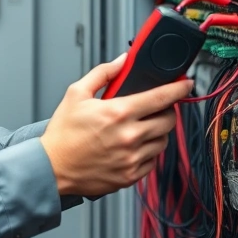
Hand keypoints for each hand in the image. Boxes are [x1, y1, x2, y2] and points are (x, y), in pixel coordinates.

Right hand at [39, 55, 192, 196]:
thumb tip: (123, 61)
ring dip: (158, 131)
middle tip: (156, 108)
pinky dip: (148, 151)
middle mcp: (129, 137)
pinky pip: (153, 161)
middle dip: (167, 111)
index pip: (161, 97)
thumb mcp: (76, 94)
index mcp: (118, 113)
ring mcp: (131, 159)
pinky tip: (133, 146)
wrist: (51, 168)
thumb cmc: (62, 133)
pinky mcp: (130, 176)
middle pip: (168, 120)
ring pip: (163, 141)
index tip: (186, 84)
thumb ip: (103, 73)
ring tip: (141, 128)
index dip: (178, 88)